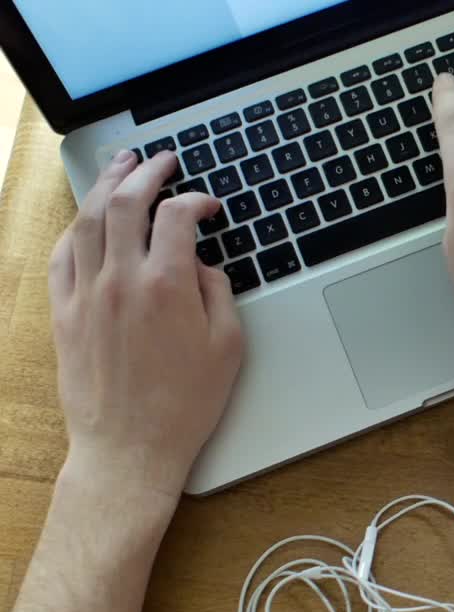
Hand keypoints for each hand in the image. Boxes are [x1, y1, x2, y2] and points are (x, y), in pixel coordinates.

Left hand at [48, 151, 242, 499]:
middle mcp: (122, 281)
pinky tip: (89, 218)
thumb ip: (219, 295)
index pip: (178, 216)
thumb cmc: (184, 406)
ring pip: (89, 219)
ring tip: (120, 166)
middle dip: (147, 171)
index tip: (209, 205)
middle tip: (162, 160)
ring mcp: (87, 295)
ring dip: (106, 185)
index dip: (197, 199)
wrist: (130, 448)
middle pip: (127, 201)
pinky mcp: (65, 314)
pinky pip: (63, 255)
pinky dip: (78, 228)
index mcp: (167, 287)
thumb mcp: (229, 348)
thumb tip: (204, 268)